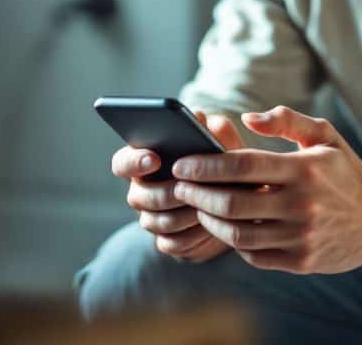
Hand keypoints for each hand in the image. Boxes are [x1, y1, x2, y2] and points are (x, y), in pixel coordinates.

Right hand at [110, 111, 244, 261]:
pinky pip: (173, 244)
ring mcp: (152, 219)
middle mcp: (142, 191)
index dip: (134, 161)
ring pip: (156, 222)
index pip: (122, 162)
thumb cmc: (222, 164)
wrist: (239, 203)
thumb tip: (200, 117)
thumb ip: (211, 127)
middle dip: (165, 192)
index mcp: (144, 162)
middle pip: (138, 196)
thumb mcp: (222, 142)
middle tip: (187, 188)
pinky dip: (193, 236)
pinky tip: (210, 226)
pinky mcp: (169, 242)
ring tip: (205, 206)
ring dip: (182, 214)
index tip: (155, 158)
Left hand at [171, 105, 361, 273]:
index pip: (242, 165)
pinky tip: (226, 227)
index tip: (182, 165)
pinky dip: (233, 242)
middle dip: (197, 195)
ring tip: (198, 207)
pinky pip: (254, 255)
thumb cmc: (344, 172)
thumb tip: (247, 119)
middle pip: (232, 202)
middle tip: (178, 188)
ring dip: (210, 220)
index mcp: (303, 169)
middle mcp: (302, 204)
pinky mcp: (301, 262)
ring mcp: (301, 237)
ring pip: (238, 234)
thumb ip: (286, 120)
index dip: (206, 166)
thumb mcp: (324, 135)